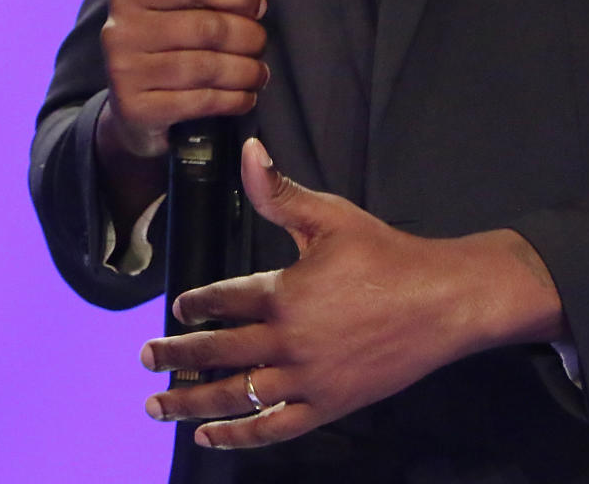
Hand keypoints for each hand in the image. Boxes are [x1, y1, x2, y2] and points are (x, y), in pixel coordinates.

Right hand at [98, 0, 285, 160]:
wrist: (137, 108)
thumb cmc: (176, 41)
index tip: (258, 7)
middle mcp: (120, 29)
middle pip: (209, 27)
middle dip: (249, 37)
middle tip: (259, 45)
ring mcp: (124, 72)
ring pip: (208, 67)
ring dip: (247, 71)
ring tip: (258, 73)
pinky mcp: (136, 110)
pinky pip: (202, 102)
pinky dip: (235, 99)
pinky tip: (245, 97)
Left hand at [140, 139, 564, 449]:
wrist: (442, 300)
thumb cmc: (387, 254)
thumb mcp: (331, 216)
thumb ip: (280, 193)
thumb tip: (248, 152)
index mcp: (284, 293)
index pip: (223, 301)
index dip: (195, 305)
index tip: (176, 308)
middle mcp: (287, 341)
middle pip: (217, 352)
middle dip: (175, 355)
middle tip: (146, 358)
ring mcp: (306, 380)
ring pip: (235, 396)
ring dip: (190, 400)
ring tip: (158, 405)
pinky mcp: (328, 406)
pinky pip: (274, 427)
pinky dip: (239, 435)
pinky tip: (211, 436)